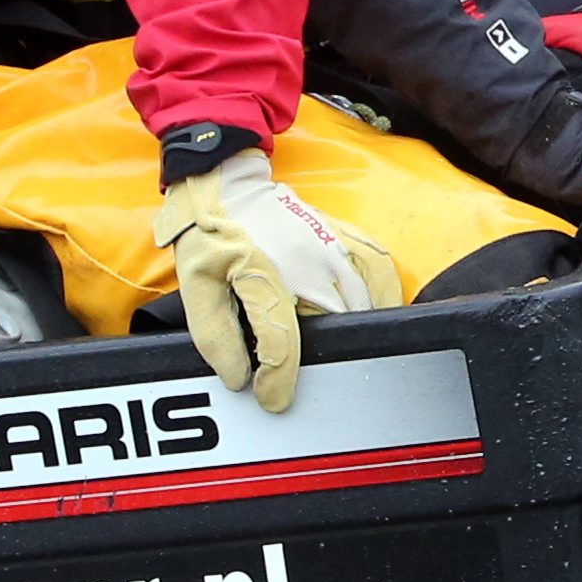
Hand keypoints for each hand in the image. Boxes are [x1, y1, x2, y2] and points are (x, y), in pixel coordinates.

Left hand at [154, 157, 395, 410]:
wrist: (227, 182)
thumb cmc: (210, 235)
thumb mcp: (195, 284)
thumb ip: (214, 335)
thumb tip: (237, 377)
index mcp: (263, 275)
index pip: (283, 343)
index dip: (279, 380)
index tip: (274, 400)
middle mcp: (306, 262)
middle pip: (334, 326)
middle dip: (324, 354)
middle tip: (308, 372)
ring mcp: (331, 246)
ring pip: (365, 302)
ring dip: (357, 328)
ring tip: (344, 347)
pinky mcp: (344, 234)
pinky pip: (380, 268)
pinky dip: (385, 293)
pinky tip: (377, 311)